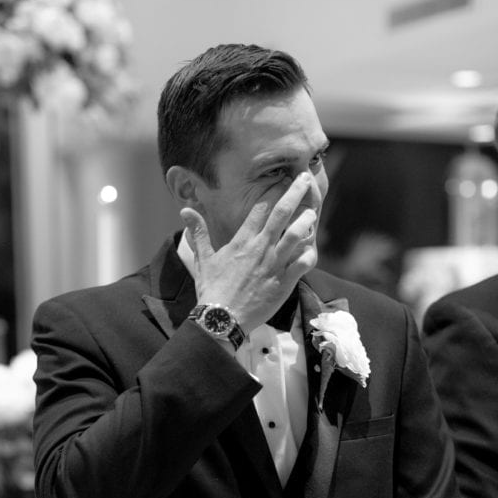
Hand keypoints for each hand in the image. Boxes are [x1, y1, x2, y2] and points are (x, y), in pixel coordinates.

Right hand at [180, 172, 317, 334]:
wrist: (222, 319)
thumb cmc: (212, 290)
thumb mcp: (203, 259)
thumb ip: (199, 232)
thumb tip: (185, 211)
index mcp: (242, 241)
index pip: (260, 209)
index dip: (271, 193)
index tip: (281, 182)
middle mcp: (260, 248)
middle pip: (281, 213)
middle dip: (294, 192)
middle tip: (305, 178)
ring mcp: (274, 265)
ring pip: (296, 234)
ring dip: (306, 220)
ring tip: (312, 212)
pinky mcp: (284, 283)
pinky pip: (303, 264)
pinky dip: (309, 255)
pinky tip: (311, 251)